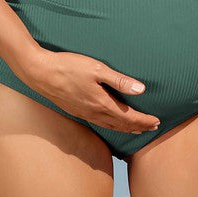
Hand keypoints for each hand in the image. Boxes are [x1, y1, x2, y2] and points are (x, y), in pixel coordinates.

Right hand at [28, 50, 160, 134]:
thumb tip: (141, 90)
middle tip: (152, 128)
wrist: (40, 73)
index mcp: (102, 103)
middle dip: (138, 127)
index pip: (129, 117)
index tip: (157, 122)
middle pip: (121, 125)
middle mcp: (94, 113)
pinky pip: (100, 124)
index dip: (144, 120)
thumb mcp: (96, 69)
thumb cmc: (69, 67)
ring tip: (136, 129)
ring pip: (110, 127)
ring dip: (125, 129)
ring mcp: (84, 114)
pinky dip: (111, 126)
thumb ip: (119, 80)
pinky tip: (111, 123)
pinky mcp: (77, 111)